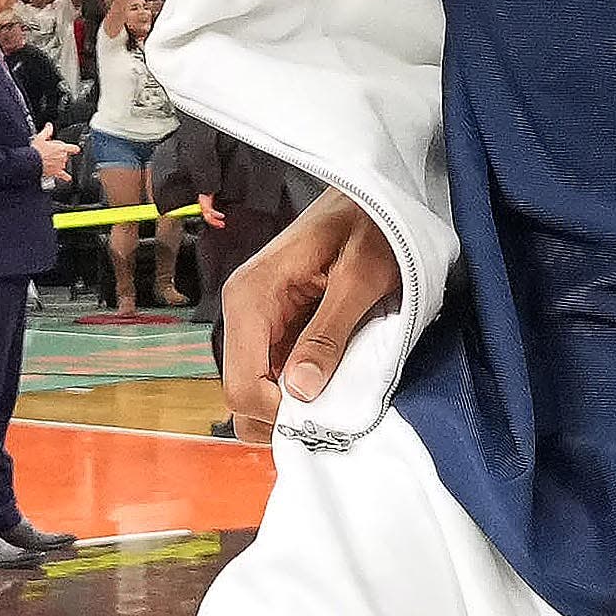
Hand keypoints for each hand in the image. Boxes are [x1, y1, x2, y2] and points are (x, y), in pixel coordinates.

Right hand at [221, 190, 402, 421]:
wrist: (374, 195)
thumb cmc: (371, 223)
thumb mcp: (360, 278)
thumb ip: (328, 333)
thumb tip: (301, 390)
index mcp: (252, 296)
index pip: (242, 384)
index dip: (278, 415)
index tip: (322, 420)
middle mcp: (243, 310)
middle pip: (241, 394)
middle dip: (279, 416)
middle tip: (328, 418)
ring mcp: (257, 319)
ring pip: (255, 389)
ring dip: (290, 405)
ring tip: (332, 401)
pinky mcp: (275, 324)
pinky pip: (274, 372)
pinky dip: (297, 389)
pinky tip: (328, 384)